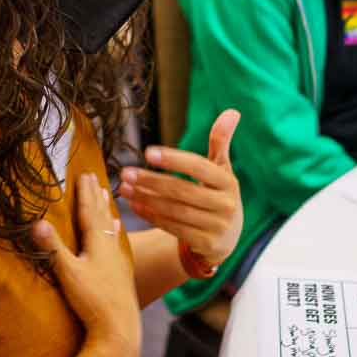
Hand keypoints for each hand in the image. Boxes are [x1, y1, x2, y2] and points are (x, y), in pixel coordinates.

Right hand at [32, 173, 139, 356]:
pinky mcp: (120, 273)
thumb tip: (36, 222)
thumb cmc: (92, 301)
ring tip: (107, 194)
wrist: (119, 329)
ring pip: (111, 227)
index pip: (90, 211)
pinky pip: (116, 241)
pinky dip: (114, 230)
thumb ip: (53, 247)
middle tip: (94, 177)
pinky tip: (117, 229)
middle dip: (96, 195)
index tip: (83, 174)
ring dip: (106, 209)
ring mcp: (117, 260)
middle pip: (102, 215)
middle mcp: (110, 247)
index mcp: (98, 243)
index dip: (85, 192)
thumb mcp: (68, 273)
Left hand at [118, 109, 242, 269]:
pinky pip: (173, 228)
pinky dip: (151, 216)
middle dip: (151, 181)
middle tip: (126, 172)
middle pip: (182, 191)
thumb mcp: (222, 170)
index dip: (174, 160)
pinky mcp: (205, 244)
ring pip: (174, 210)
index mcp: (228, 182)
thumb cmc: (218, 195)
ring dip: (146, 198)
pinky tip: (134, 205)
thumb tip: (232, 111)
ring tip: (124, 187)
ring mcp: (216, 227)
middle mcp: (225, 205)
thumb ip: (221, 142)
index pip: (199, 168)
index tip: (147, 152)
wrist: (228, 239)